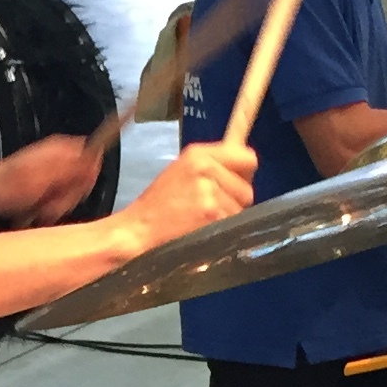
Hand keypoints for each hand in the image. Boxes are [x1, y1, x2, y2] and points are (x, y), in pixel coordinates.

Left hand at [0, 133, 103, 225]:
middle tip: (52, 202)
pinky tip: (36, 211)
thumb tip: (97, 154)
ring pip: (70, 193)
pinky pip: (57, 199)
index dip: (86, 180)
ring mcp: (51, 171)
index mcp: (62, 149)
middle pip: (82, 180)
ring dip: (57, 205)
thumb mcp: (47, 178)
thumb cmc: (10, 187)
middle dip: (69, 197)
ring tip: (40, 207)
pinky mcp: (44, 184)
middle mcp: (59, 157)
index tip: (73, 191)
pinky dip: (48, 208)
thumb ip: (75, 167)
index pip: (93, 159)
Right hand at [117, 137, 254, 252]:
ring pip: (241, 210)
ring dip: (228, 219)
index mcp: (198, 155)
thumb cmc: (159, 204)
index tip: (234, 183)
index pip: (248, 158)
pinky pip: (233, 225)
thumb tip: (247, 169)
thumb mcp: (182, 171)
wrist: (139, 230)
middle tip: (211, 208)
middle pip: (247, 189)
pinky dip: (222, 232)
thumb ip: (214, 165)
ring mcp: (210, 193)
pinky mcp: (212, 216)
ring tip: (203, 220)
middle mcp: (206, 169)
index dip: (244, 173)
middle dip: (235, 201)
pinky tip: (202, 230)